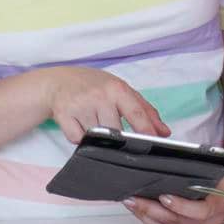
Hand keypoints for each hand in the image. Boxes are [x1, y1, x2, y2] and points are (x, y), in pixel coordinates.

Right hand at [41, 67, 168, 143]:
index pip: (136, 112)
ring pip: (96, 137)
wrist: (59, 81)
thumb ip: (146, 111)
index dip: (146, 130)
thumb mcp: (121, 90)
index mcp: (117, 89)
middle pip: (116, 131)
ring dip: (97, 136)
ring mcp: (80, 105)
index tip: (154, 142)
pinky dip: (80, 137)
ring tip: (93, 119)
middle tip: (111, 127)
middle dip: (116, 136)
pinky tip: (80, 123)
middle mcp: (99, 96)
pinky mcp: (63, 115)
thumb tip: (164, 132)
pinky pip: (78, 139)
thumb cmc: (95, 86)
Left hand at [123, 168, 223, 223]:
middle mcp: (207, 223)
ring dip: (146, 215)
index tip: (165, 197)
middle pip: (176, 222)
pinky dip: (150, 218)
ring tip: (130, 201)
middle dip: (152, 210)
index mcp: (219, 207)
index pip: (200, 212)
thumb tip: (183, 159)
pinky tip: (138, 208)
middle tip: (134, 198)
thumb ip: (207, 170)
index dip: (181, 206)